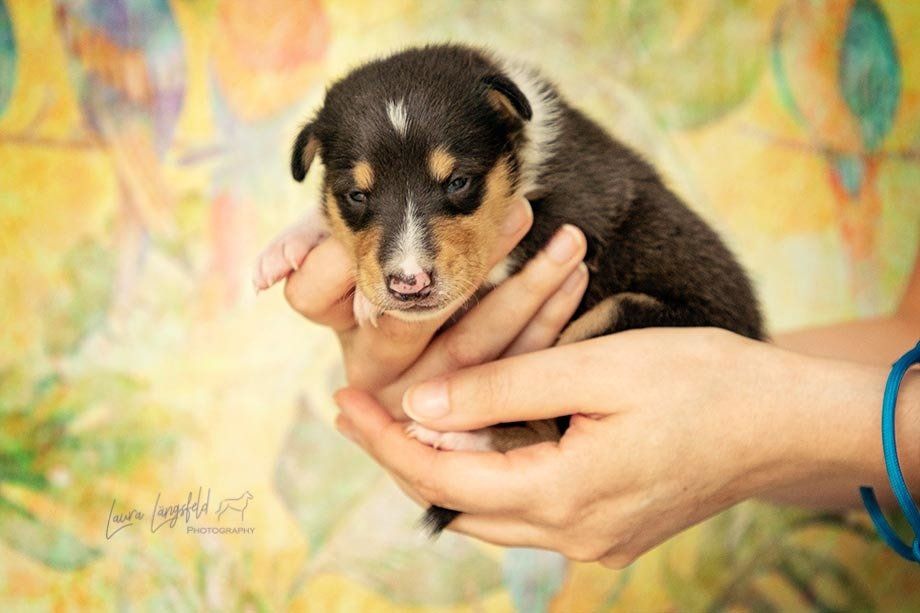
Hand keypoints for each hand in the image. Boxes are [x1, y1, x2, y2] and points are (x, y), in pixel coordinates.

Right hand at [284, 197, 590, 414]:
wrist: (439, 368)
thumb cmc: (385, 278)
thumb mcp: (348, 261)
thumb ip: (315, 252)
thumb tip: (261, 278)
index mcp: (339, 333)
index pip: (324, 299)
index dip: (357, 259)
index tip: (405, 216)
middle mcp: (376, 374)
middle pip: (417, 321)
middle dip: (475, 258)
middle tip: (521, 207)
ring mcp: (426, 399)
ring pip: (477, 348)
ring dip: (528, 287)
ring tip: (569, 241)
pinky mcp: (478, 408)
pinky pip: (517, 364)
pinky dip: (550, 318)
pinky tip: (577, 277)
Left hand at [333, 328, 905, 565]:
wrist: (785, 421)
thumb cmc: (702, 382)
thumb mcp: (595, 369)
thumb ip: (502, 389)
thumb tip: (422, 407)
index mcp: (562, 496)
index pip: (440, 477)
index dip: (384, 439)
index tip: (343, 400)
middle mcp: (573, 534)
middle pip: (458, 501)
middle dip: (405, 455)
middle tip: (365, 409)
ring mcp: (595, 539)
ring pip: (491, 510)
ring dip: (447, 465)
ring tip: (410, 419)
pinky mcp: (612, 528)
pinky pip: (529, 509)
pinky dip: (494, 473)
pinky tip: (481, 438)